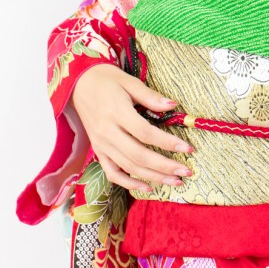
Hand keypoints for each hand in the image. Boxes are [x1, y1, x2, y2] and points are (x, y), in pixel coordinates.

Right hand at [71, 62, 192, 191]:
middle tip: (186, 172)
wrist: (79, 85)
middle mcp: (107, 132)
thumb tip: (173, 106)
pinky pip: (112, 173)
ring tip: (175, 181)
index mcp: (117, 112)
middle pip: (139, 156)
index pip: (145, 133)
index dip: (168, 143)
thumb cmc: (107, 80)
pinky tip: (148, 187)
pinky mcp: (98, 151)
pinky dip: (129, 183)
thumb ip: (150, 96)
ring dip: (154, 178)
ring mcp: (101, 145)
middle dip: (165, 167)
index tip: (188, 148)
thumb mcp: (130, 82)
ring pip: (129, 167)